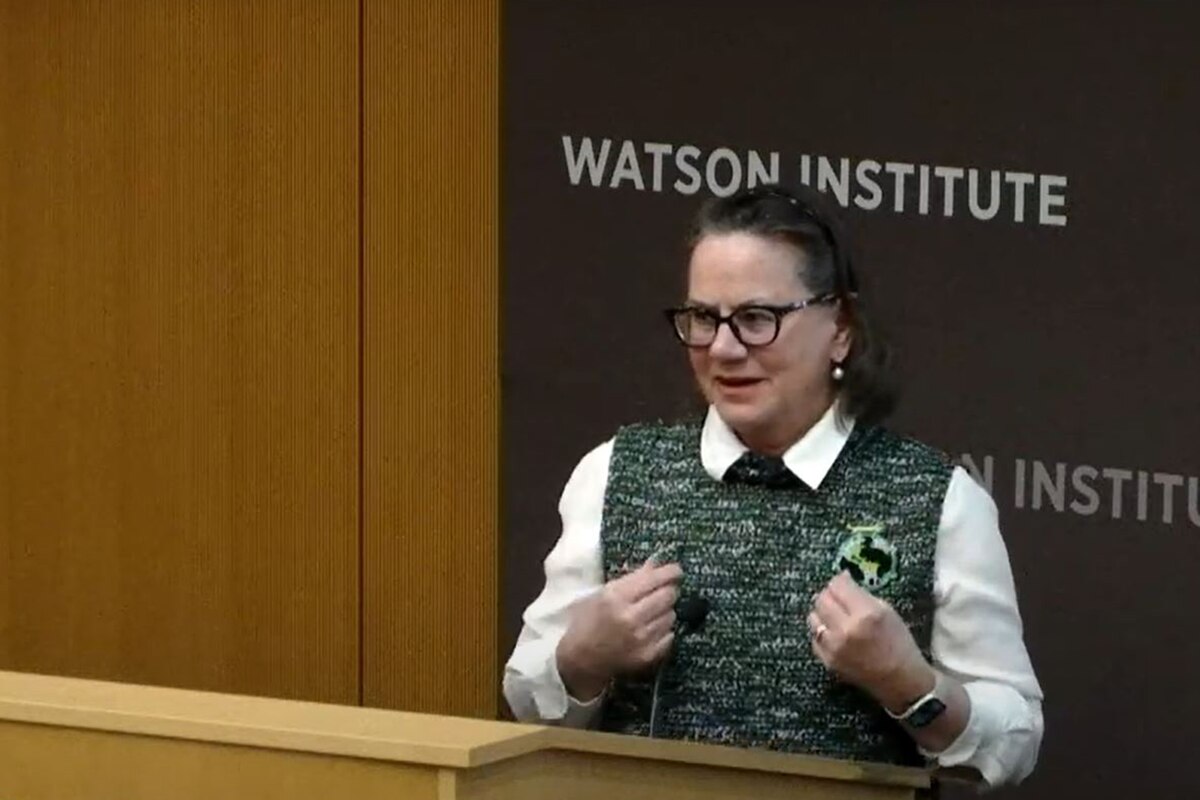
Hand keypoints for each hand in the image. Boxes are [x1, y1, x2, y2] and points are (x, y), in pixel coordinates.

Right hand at [556, 560, 682, 699]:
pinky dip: (664, 630)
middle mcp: (630, 617)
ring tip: (652, 613)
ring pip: (671, 615)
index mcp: (615, 597)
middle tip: (665, 591)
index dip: (670, 572)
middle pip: (667, 595)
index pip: (653, 579)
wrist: (579, 662)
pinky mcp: (647, 656)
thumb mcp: (602, 594)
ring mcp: (640, 638)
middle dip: (669, 590)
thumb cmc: (586, 623)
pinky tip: (651, 630)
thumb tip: (655, 563)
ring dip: (665, 611)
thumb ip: (631, 578)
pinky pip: (669, 636)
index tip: (676, 570)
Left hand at [807, 572, 934, 709]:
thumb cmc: (900, 644)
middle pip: (822, 599)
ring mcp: (834, 646)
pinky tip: (835, 634)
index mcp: (866, 614)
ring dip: (823, 612)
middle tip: (839, 597)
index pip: (838, 585)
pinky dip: (823, 632)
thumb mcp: (888, 612)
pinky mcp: (828, 661)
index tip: (845, 581)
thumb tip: (844, 580)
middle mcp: (847, 629)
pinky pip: (815, 637)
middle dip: (830, 594)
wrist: (901, 681)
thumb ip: (863, 595)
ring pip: (813, 617)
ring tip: (836, 615)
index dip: (841, 580)